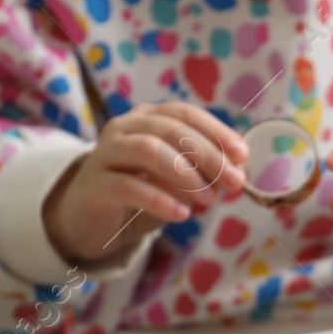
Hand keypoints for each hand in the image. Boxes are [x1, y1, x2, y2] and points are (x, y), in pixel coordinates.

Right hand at [43, 103, 248, 265]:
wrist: (90, 220)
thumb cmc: (139, 194)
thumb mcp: (176, 181)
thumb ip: (204, 171)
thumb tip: (239, 169)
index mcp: (146, 118)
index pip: (184, 113)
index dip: (216, 131)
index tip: (242, 154)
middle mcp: (124, 128)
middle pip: (170, 129)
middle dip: (208, 155)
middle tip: (234, 181)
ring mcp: (106, 153)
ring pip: (148, 149)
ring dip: (185, 173)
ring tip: (208, 199)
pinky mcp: (96, 184)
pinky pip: (129, 186)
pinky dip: (159, 199)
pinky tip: (181, 214)